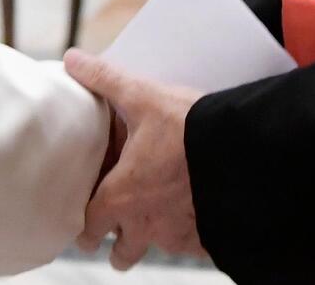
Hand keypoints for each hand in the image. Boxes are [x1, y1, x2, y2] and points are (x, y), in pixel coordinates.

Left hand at [64, 49, 204, 270]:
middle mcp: (146, 224)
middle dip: (117, 248)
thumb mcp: (142, 97)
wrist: (243, 152)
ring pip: (158, 250)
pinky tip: (195, 217)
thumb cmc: (189, 128)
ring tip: (159, 224)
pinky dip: (191, 236)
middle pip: (122, 254)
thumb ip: (104, 79)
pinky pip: (193, 248)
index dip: (85, 226)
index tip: (86, 224)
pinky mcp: (207, 238)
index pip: (89, 227)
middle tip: (119, 233)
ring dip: (154, 239)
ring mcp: (177, 235)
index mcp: (122, 196)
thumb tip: (72, 59)